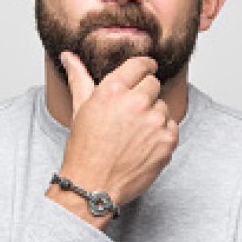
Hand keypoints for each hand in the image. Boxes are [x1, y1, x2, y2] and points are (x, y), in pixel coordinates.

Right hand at [57, 50, 178, 208]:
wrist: (93, 185)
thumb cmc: (85, 148)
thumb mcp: (80, 108)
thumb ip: (79, 77)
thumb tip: (69, 55)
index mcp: (113, 89)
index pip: (140, 64)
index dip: (144, 67)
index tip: (146, 70)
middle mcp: (136, 102)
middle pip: (153, 84)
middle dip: (144, 94)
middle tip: (130, 113)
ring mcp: (154, 122)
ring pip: (162, 106)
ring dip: (153, 115)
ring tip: (133, 133)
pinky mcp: (167, 141)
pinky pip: (171, 126)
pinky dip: (161, 133)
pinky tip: (143, 144)